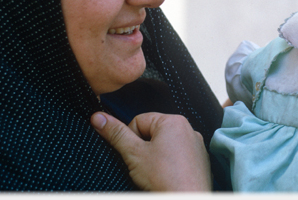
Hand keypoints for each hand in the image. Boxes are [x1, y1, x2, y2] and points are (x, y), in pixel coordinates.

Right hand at [90, 111, 211, 190]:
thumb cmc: (164, 179)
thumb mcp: (134, 154)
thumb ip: (116, 134)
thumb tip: (98, 117)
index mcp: (173, 121)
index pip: (139, 120)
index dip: (130, 139)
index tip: (133, 155)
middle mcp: (188, 129)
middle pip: (152, 133)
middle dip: (144, 149)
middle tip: (144, 166)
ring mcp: (196, 145)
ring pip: (165, 146)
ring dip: (156, 157)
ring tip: (156, 174)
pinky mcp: (199, 161)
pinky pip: (178, 157)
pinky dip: (169, 165)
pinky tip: (167, 177)